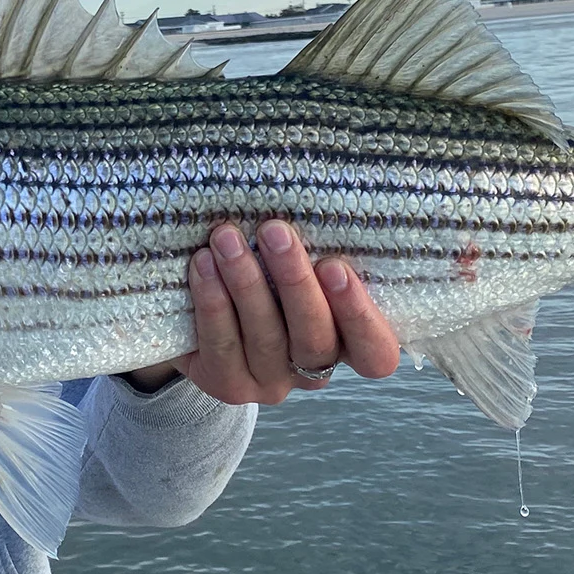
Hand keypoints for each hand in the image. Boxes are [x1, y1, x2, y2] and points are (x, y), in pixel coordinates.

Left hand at [138, 220, 400, 403]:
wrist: (197, 312)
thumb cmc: (267, 269)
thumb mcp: (296, 259)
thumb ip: (316, 244)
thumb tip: (314, 188)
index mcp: (348, 341)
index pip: (376, 352)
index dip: (360, 316)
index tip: (336, 265)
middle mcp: (314, 368)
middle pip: (315, 339)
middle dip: (294, 282)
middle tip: (275, 230)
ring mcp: (271, 381)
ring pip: (266, 339)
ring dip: (246, 283)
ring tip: (226, 237)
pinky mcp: (228, 384)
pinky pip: (222, 347)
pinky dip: (213, 303)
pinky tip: (202, 265)